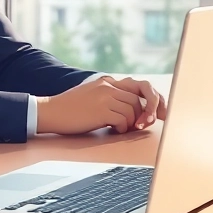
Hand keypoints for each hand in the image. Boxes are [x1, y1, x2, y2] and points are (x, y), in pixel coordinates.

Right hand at [36, 76, 166, 134]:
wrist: (49, 112)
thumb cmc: (71, 110)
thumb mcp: (93, 96)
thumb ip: (112, 98)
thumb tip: (135, 110)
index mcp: (108, 82)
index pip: (141, 86)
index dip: (155, 100)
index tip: (162, 113)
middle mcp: (108, 86)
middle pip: (140, 99)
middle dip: (146, 114)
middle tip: (142, 126)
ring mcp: (104, 96)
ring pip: (133, 110)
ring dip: (131, 123)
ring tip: (119, 128)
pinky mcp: (100, 110)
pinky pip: (123, 120)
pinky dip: (122, 128)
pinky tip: (112, 131)